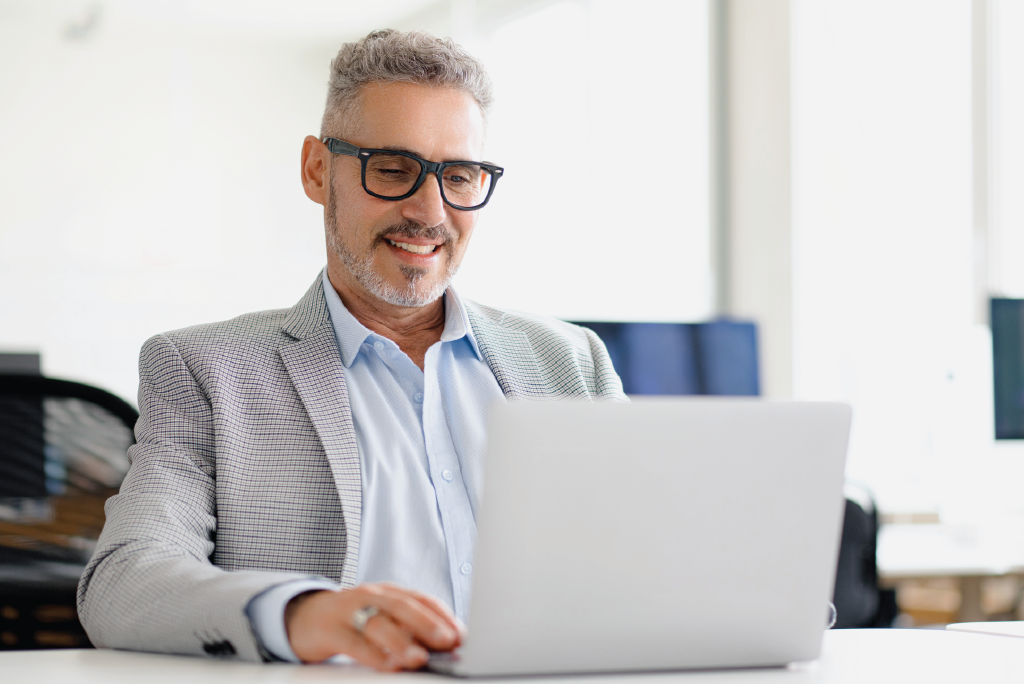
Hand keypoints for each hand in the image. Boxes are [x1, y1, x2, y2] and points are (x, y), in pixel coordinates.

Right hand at [284, 582, 463, 668]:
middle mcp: (371, 596)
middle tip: (447, 641)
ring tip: (419, 658)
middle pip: (402, 607)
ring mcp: (349, 611)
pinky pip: (353, 642)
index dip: (442, 615)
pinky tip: (387, 665)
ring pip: (378, 623)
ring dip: (401, 641)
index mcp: (389, 593)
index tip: (461, 634)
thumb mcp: (381, 618)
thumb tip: (444, 646)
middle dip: (427, 624)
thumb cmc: (351, 620)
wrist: (303, 616)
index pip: (421, 599)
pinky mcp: (329, 630)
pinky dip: (372, 654)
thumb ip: (407, 628)